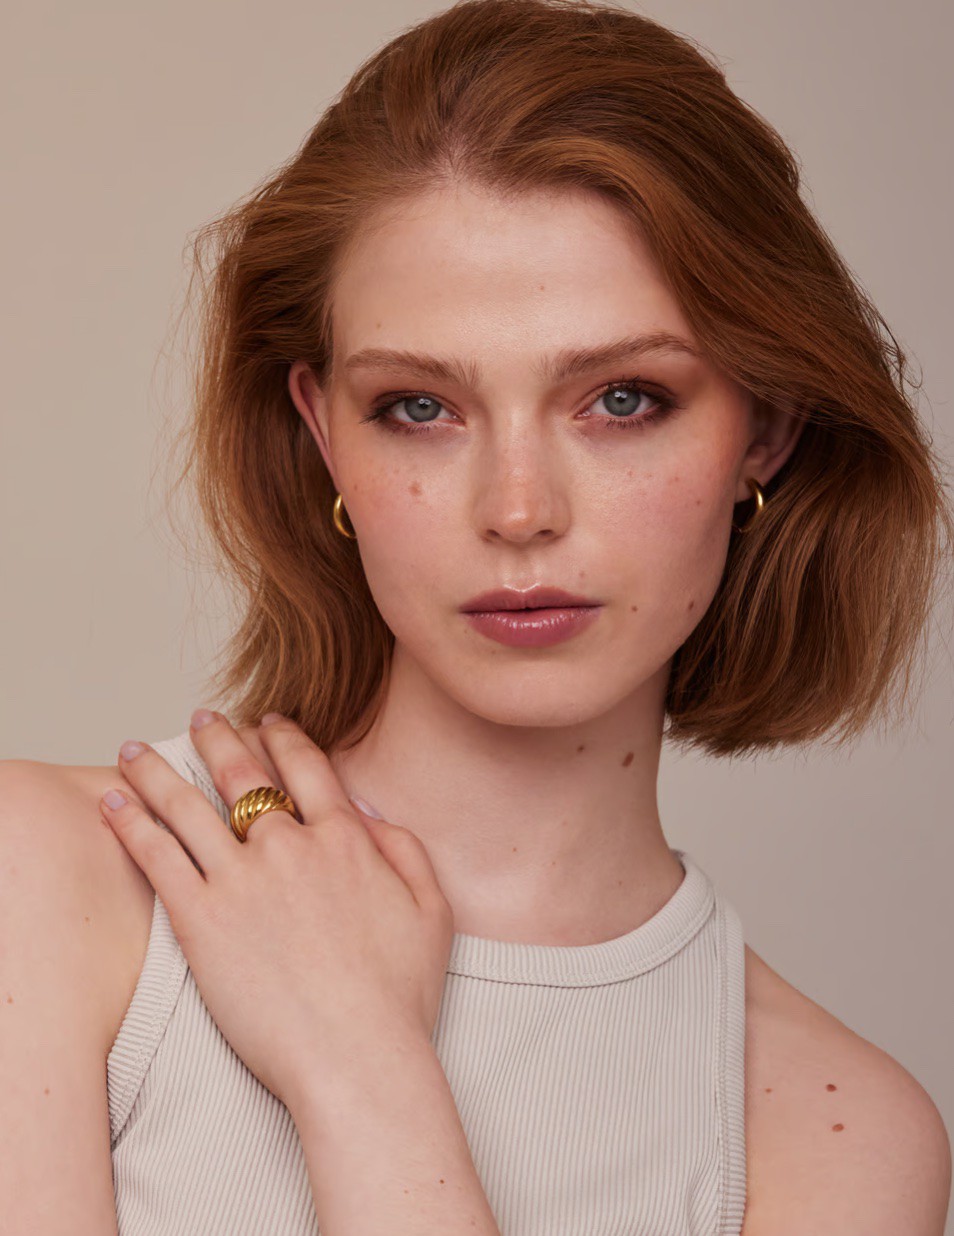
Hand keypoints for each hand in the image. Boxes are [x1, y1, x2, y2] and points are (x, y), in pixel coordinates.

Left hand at [100, 711, 454, 1114]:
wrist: (358, 1056)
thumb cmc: (399, 995)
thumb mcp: (431, 908)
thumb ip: (403, 848)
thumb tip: (367, 811)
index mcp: (345, 839)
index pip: (306, 767)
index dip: (284, 737)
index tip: (268, 723)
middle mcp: (289, 846)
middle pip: (242, 774)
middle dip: (217, 738)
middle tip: (201, 719)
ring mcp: (242, 880)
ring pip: (187, 806)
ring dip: (156, 770)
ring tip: (132, 751)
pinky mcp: (202, 920)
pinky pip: (157, 857)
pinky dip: (130, 824)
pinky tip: (111, 804)